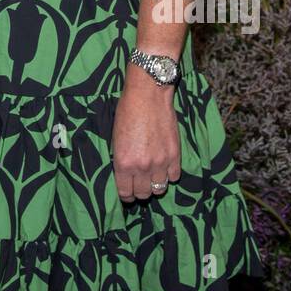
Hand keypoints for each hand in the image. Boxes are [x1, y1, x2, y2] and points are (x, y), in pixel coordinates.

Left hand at [111, 70, 180, 201]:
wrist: (148, 95)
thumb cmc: (127, 112)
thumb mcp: (116, 138)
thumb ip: (122, 160)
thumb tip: (125, 176)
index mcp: (123, 163)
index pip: (125, 193)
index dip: (126, 195)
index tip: (127, 192)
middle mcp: (141, 166)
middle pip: (143, 193)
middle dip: (139, 191)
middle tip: (139, 184)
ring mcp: (160, 162)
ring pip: (159, 189)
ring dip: (155, 185)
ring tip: (152, 177)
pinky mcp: (174, 155)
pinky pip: (174, 177)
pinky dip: (169, 174)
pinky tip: (164, 166)